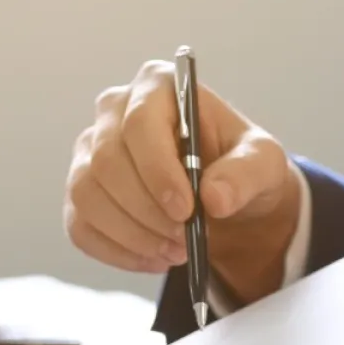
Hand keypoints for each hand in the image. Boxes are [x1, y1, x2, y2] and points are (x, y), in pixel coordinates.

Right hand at [67, 60, 299, 302]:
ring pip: (86, 195)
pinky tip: (153, 258)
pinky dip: (117, 252)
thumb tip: (214, 198)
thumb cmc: (238, 165)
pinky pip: (81, 226)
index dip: (157, 170)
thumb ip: (245, 174)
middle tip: (184, 239)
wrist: (222, 194)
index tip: (185, 210)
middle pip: (106, 160)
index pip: (139, 122)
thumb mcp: (262, 163)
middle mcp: (114, 111)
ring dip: (132, 234)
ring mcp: (90, 150)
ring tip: (176, 251)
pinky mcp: (82, 191)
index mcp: (157, 85)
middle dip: (146, 210)